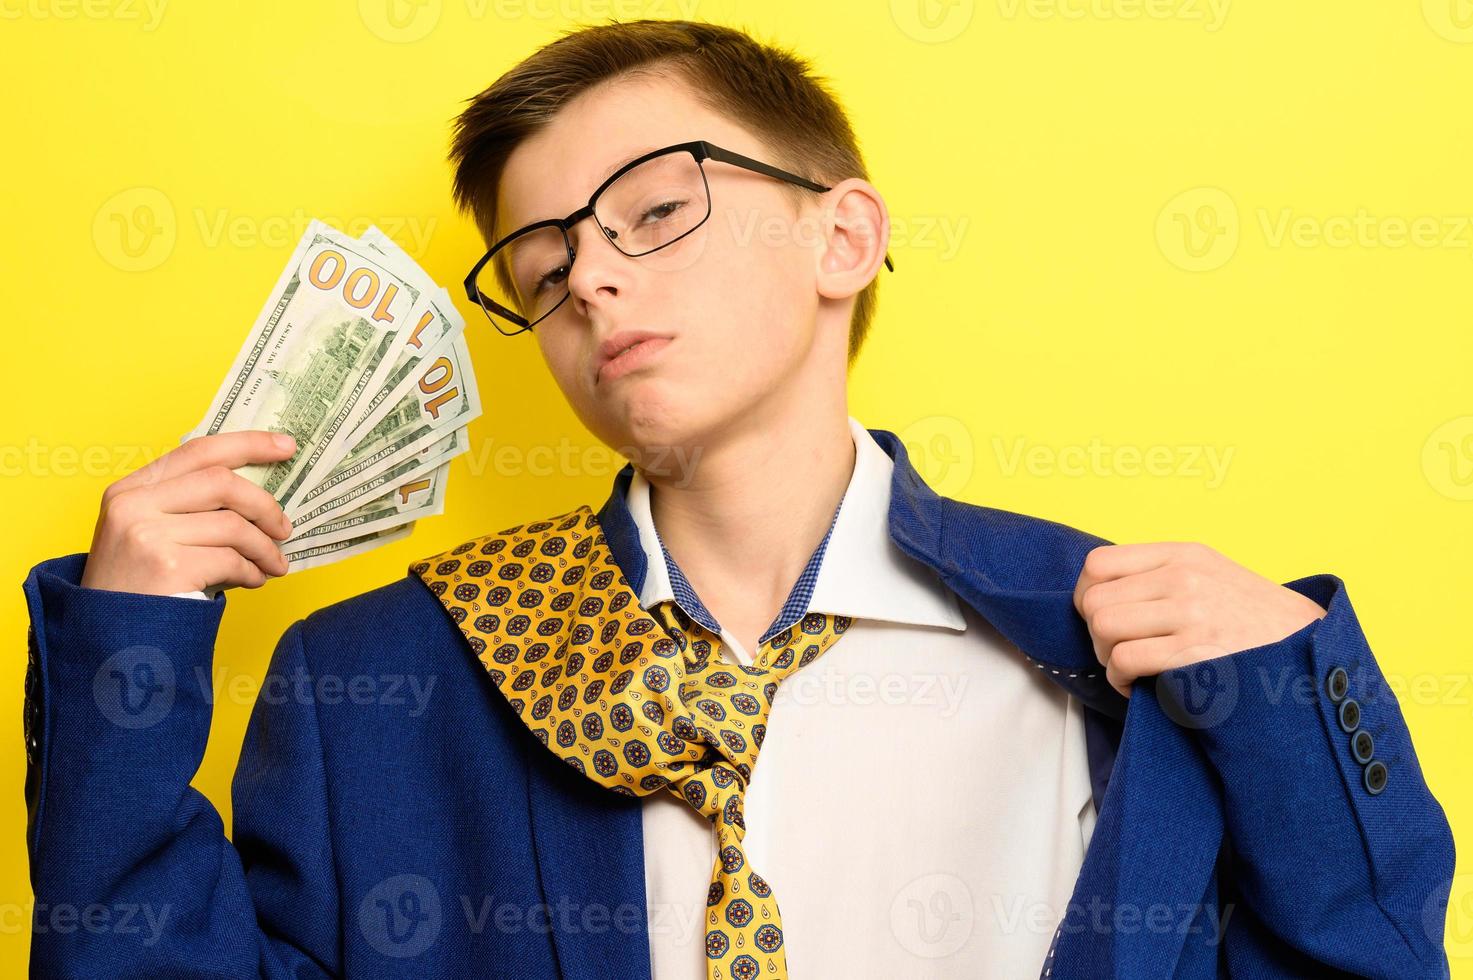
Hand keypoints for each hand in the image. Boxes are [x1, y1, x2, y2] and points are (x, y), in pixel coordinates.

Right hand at [80, 430, 296, 595]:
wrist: (107, 639)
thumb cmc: (138, 586)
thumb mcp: (148, 534)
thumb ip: (188, 507)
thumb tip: (258, 497)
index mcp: (130, 489)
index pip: (199, 451)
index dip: (248, 444)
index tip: (287, 446)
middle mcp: (133, 505)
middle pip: (222, 482)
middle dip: (265, 506)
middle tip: (285, 529)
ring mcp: (147, 535)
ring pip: (233, 525)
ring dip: (264, 548)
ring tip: (274, 565)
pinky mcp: (166, 567)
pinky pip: (230, 560)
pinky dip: (252, 571)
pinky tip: (255, 580)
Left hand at [1073, 541, 1328, 698]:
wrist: (1314, 655)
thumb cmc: (1257, 623)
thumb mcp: (1214, 577)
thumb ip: (1164, 575)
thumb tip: (1103, 590)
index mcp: (1184, 555)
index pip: (1099, 564)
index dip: (1086, 595)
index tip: (1098, 618)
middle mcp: (1185, 577)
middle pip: (1095, 601)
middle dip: (1094, 634)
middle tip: (1117, 651)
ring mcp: (1192, 613)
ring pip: (1103, 629)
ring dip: (1106, 659)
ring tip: (1129, 670)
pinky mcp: (1196, 652)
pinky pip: (1125, 661)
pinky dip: (1119, 680)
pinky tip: (1136, 686)